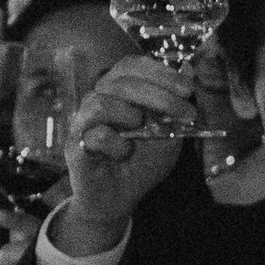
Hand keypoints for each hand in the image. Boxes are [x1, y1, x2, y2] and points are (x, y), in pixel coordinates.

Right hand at [56, 53, 196, 251]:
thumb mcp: (169, 134)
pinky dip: (117, 144)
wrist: (119, 199)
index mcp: (118, 91)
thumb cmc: (141, 163)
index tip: (187, 89)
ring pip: (100, 102)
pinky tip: (124, 153)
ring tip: (142, 131)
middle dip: (159, 95)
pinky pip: (96, 135)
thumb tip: (189, 71)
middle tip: (186, 113)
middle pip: (120, 81)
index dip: (160, 73)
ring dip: (130, 115)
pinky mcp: (75, 145)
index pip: (131, 66)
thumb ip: (176, 107)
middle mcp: (97, 99)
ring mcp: (83, 121)